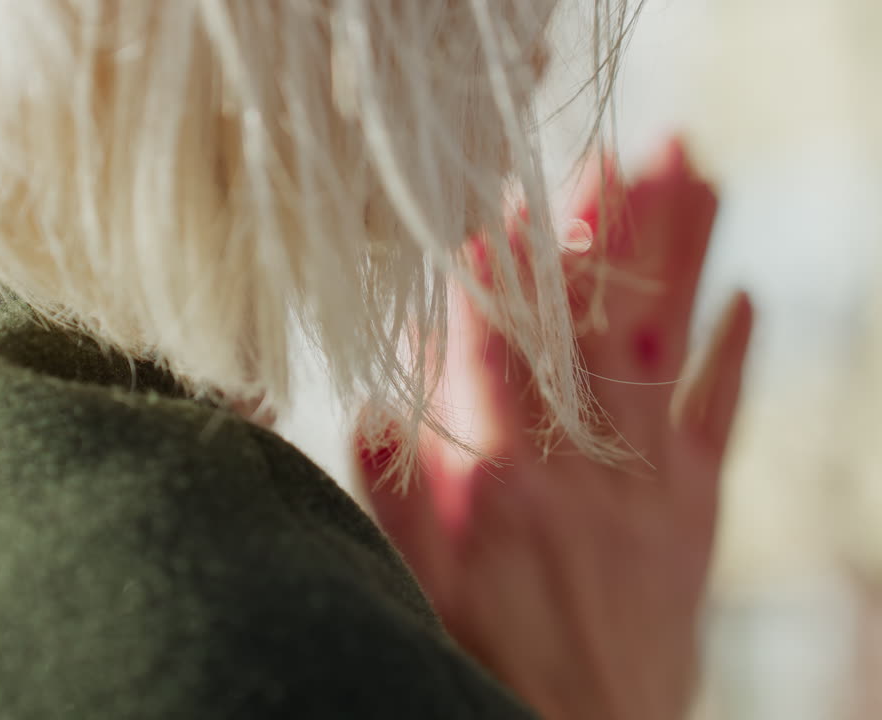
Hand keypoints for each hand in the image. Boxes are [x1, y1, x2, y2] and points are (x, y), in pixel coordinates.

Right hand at [357, 139, 752, 719]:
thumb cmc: (487, 664)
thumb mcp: (412, 588)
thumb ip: (390, 497)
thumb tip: (369, 414)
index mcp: (500, 482)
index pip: (493, 356)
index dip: (495, 281)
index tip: (498, 212)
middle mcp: (581, 468)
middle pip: (588, 331)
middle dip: (597, 240)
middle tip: (612, 157)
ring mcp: (648, 483)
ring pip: (661, 348)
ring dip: (676, 259)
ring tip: (688, 177)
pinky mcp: (696, 509)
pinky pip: (722, 416)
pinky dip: (734, 352)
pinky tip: (747, 294)